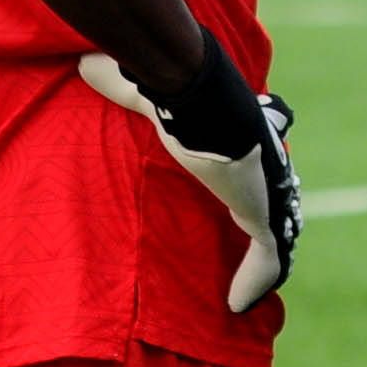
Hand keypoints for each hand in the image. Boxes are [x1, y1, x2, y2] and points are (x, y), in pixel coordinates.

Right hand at [79, 42, 302, 309]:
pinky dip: (256, 280)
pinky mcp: (266, 214)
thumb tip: (86, 62)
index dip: (257, 185)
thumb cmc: (181, 96)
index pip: (262, 168)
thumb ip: (125, 87)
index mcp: (245, 142)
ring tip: (246, 290)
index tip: (246, 199)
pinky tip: (238, 303)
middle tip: (255, 254)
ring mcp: (270, 192)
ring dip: (265, 262)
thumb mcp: (153, 97)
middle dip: (270, 227)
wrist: (202, 99)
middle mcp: (264, 167)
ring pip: (280, 233)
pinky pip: (269, 257)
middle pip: (279, 202)